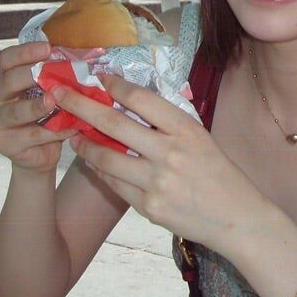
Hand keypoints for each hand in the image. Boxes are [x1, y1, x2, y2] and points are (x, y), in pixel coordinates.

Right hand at [0, 41, 76, 172]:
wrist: (41, 153)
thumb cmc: (48, 116)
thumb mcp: (52, 92)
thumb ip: (58, 77)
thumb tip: (83, 58)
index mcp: (7, 79)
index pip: (7, 59)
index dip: (24, 52)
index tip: (47, 48)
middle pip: (8, 81)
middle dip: (29, 75)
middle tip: (48, 71)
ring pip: (15, 112)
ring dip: (36, 106)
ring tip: (53, 100)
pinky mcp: (6, 143)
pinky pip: (31, 136)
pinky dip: (52, 132)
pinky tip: (69, 128)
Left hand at [52, 74, 267, 251]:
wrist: (237, 218)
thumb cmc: (219, 173)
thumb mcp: (202, 138)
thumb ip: (170, 123)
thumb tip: (132, 102)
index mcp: (186, 129)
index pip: (143, 99)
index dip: (116, 86)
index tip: (98, 78)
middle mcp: (170, 153)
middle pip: (115, 124)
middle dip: (81, 107)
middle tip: (59, 94)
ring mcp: (157, 182)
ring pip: (106, 157)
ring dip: (83, 143)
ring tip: (71, 133)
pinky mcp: (149, 208)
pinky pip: (115, 184)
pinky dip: (99, 169)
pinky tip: (91, 160)